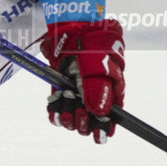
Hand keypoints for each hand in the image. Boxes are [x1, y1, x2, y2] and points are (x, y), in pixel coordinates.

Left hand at [41, 19, 124, 143]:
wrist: (71, 30)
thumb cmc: (92, 45)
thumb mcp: (99, 65)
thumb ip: (99, 89)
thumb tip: (101, 113)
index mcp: (111, 93)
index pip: (110, 120)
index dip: (104, 130)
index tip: (98, 135)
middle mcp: (94, 97)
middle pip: (90, 123)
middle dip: (84, 122)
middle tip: (78, 110)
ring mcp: (77, 95)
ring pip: (73, 119)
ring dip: (69, 116)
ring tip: (67, 104)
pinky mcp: (61, 91)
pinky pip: (57, 111)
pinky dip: (55, 111)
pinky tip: (56, 106)